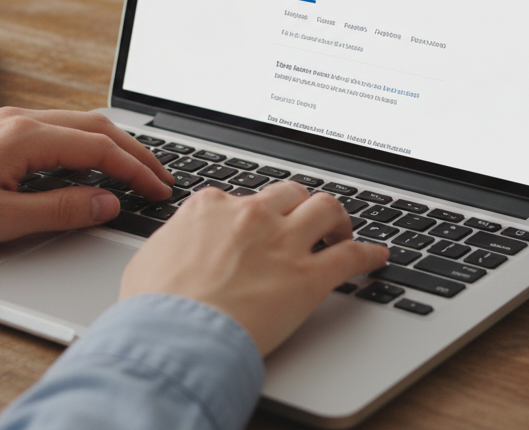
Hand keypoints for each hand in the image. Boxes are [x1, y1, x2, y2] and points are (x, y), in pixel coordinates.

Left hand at [0, 108, 172, 248]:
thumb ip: (61, 211)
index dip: (136, 171)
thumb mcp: (0, 220)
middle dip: (134, 152)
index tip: (159, 191)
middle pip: (96, 127)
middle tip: (160, 178)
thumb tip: (106, 204)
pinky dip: (84, 145)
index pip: (101, 150)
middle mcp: (20, 119)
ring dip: (110, 146)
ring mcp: (6, 121)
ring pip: (76, 124)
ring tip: (133, 171)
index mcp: (26, 137)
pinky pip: (54, 129)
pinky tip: (85, 165)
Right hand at [119, 181, 389, 356]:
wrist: (174, 336)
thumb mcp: (150, 258)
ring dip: (338, 219)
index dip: (254, 213)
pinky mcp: (309, 276)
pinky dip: (369, 254)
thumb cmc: (155, 307)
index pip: (243, 195)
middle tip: (304, 222)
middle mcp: (251, 215)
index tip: (259, 224)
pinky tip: (377, 258)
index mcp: (211, 207)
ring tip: (342, 232)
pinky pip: (351, 256)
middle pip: (290, 193)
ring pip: (326, 209)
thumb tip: (178, 245)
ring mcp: (283, 242)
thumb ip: (175, 241)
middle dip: (299, 205)